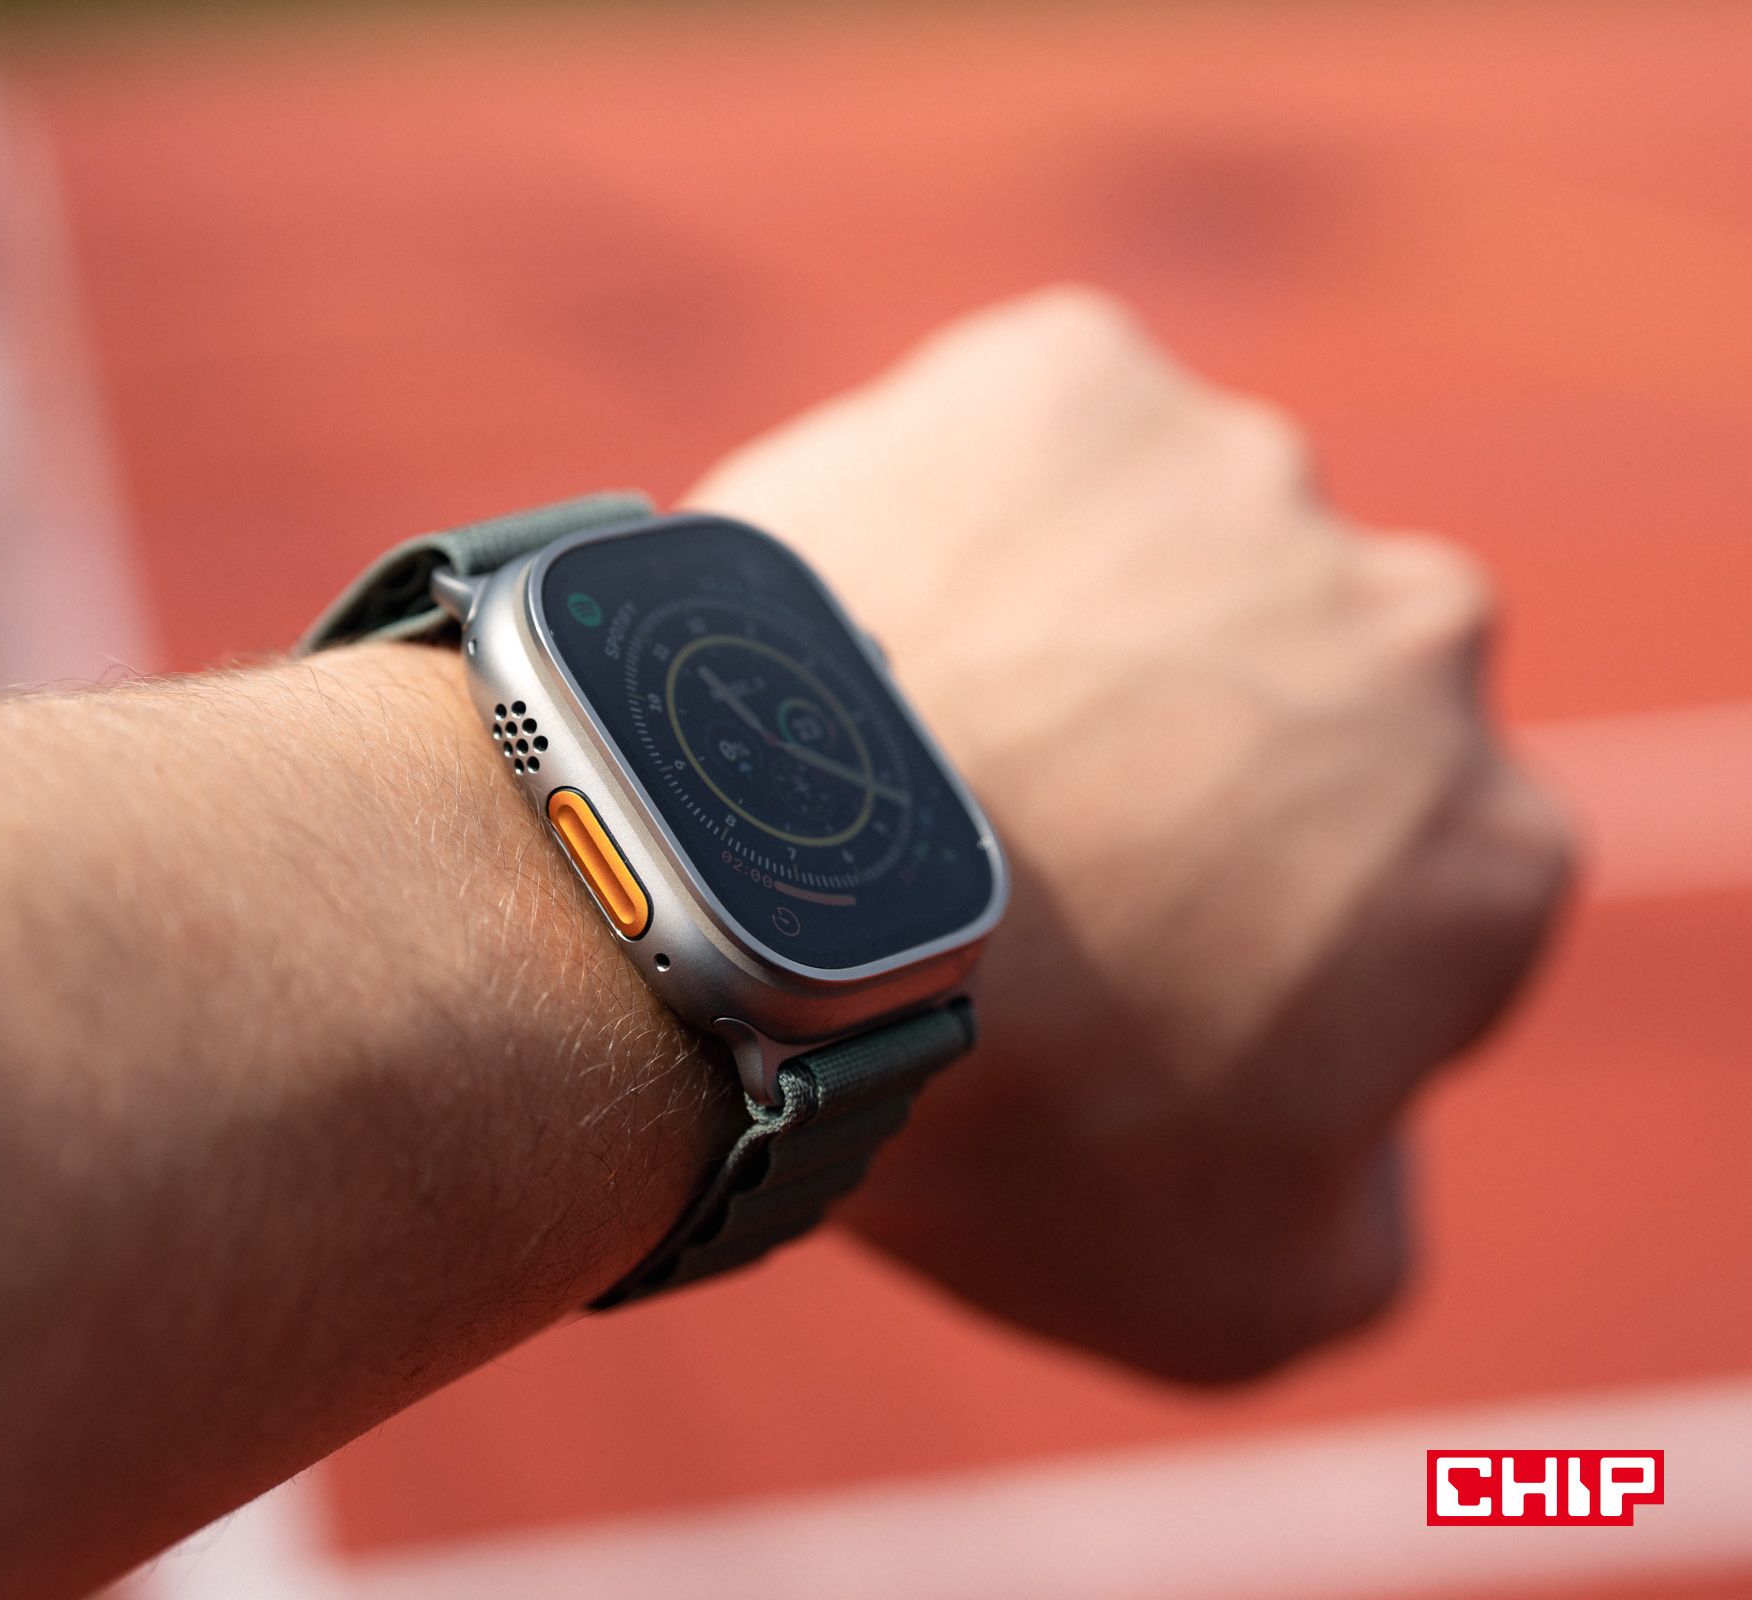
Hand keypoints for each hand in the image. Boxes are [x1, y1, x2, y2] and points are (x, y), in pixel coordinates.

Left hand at [686, 288, 1571, 1380]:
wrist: (738, 905)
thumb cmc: (987, 1112)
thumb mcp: (1229, 1290)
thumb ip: (1361, 1220)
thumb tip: (1360, 1132)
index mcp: (1487, 851)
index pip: (1397, 900)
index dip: (1252, 945)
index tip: (1113, 973)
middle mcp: (1418, 632)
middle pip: (1289, 706)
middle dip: (1182, 773)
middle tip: (999, 853)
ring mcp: (1242, 479)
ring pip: (1156, 561)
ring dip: (1072, 635)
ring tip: (904, 740)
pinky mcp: (1065, 373)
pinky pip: (1023, 439)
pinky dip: (963, 510)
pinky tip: (868, 616)